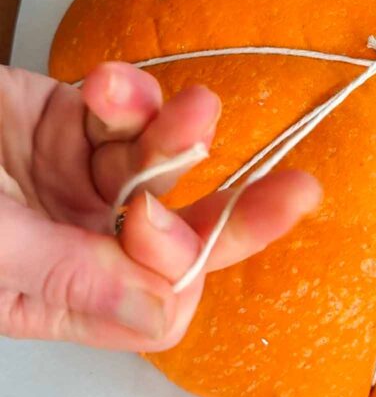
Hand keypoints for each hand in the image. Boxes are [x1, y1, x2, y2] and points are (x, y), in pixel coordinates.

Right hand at [0, 62, 320, 349]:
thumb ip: (64, 279)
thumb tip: (161, 314)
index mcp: (59, 297)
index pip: (156, 301)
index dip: (171, 266)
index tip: (151, 224)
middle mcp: (79, 243)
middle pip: (181, 237)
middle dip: (234, 211)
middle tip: (295, 192)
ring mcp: (77, 180)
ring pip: (159, 164)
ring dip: (175, 134)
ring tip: (186, 108)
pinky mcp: (69, 120)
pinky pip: (122, 110)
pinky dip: (124, 93)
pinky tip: (104, 82)